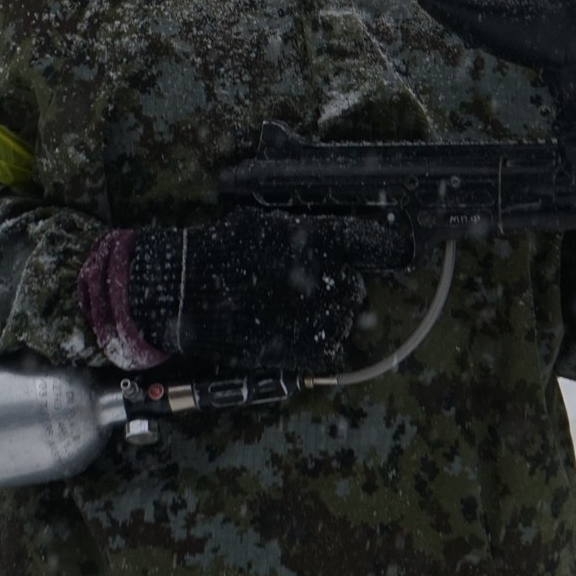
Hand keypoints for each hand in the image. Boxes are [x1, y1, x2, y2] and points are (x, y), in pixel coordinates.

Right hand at [125, 208, 414, 373]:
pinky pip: (333, 350)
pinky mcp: (309, 350)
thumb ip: (302, 232)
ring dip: (327, 317)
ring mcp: (321, 316)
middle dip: (337, 287)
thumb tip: (328, 237)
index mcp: (317, 239)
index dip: (381, 246)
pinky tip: (295, 337)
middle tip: (307, 290)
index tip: (387, 250)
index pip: (367, 241)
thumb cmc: (221, 252)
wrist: (189, 292)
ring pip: (344, 319)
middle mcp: (328, 276)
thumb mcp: (263, 225)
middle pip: (355, 286)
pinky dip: (319, 346)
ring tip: (292, 315)